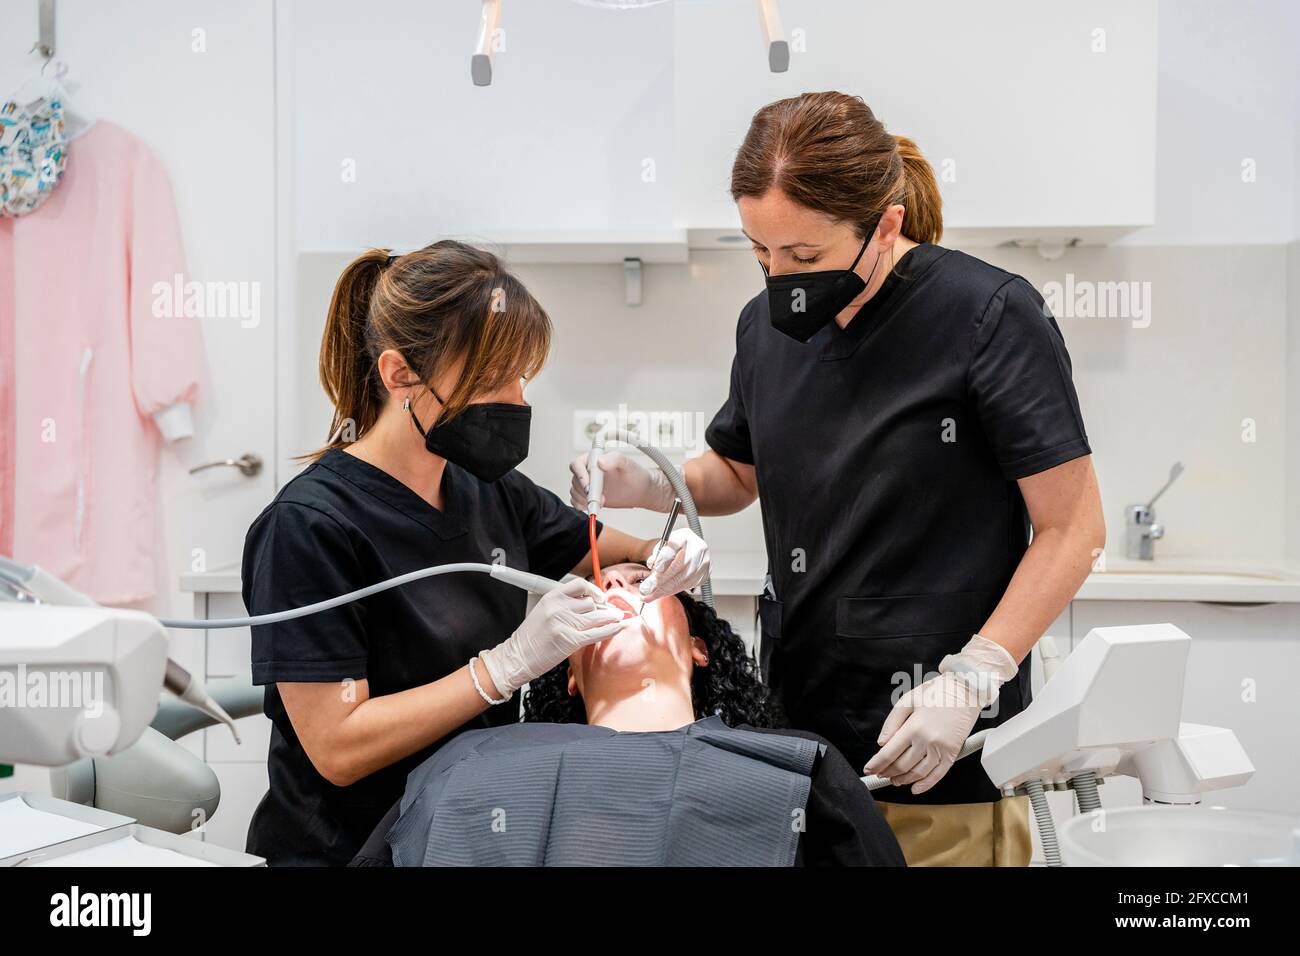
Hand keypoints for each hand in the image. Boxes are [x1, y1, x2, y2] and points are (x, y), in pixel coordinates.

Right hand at [478, 578, 623, 697]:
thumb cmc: (532, 637)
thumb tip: (591, 604)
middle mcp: (558, 607)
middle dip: (601, 609)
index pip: (579, 585)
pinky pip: (596, 633)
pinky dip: (609, 630)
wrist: (517, 657)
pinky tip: (617, 628)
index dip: (593, 590)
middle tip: (610, 613)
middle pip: (590, 603)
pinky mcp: (570, 640)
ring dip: (609, 618)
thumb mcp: (543, 612)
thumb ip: (564, 605)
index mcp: (551, 597)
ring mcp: (564, 623)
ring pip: (596, 616)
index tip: (601, 597)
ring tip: (618, 619)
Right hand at [569, 452, 674, 512]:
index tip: (589, 486)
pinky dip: (580, 506)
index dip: (581, 475)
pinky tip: (592, 507)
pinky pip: (576, 501)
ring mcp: (588, 484)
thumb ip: (615, 459)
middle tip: (600, 498)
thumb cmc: (635, 474)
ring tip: (600, 503)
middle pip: (575, 480)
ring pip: (575, 491)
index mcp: (593, 458)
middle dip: (585, 491)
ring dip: (584, 499)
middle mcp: (588, 470)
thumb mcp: (627, 464)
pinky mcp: (588, 496)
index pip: (577, 464)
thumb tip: (600, 461)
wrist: (640, 490)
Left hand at [638, 528, 709, 601]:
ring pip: (683, 579)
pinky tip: (663, 592)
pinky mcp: (705, 573)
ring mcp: (703, 562)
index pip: (674, 547)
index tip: (656, 569)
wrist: (688, 551)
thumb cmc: (673, 548)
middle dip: (661, 580)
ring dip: (665, 589)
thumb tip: (652, 565)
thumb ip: (656, 555)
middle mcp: (698, 548)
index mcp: (685, 536)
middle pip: (679, 566)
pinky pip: (688, 585)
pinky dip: (673, 591)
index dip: (664, 558)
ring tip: (651, 594)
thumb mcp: (663, 547)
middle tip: (647, 588)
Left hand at [861, 673, 983, 793]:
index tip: (868, 769)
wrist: (965, 689)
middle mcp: (927, 741)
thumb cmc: (936, 692)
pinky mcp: (953, 753)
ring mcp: (941, 749)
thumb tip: (882, 743)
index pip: (889, 753)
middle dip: (887, 772)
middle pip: (902, 765)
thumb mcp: (908, 700)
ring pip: (918, 773)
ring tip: (894, 780)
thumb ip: (892, 722)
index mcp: (914, 727)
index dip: (877, 764)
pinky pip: (938, 775)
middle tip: (880, 774)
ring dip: (903, 780)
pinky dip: (926, 785)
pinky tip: (915, 788)